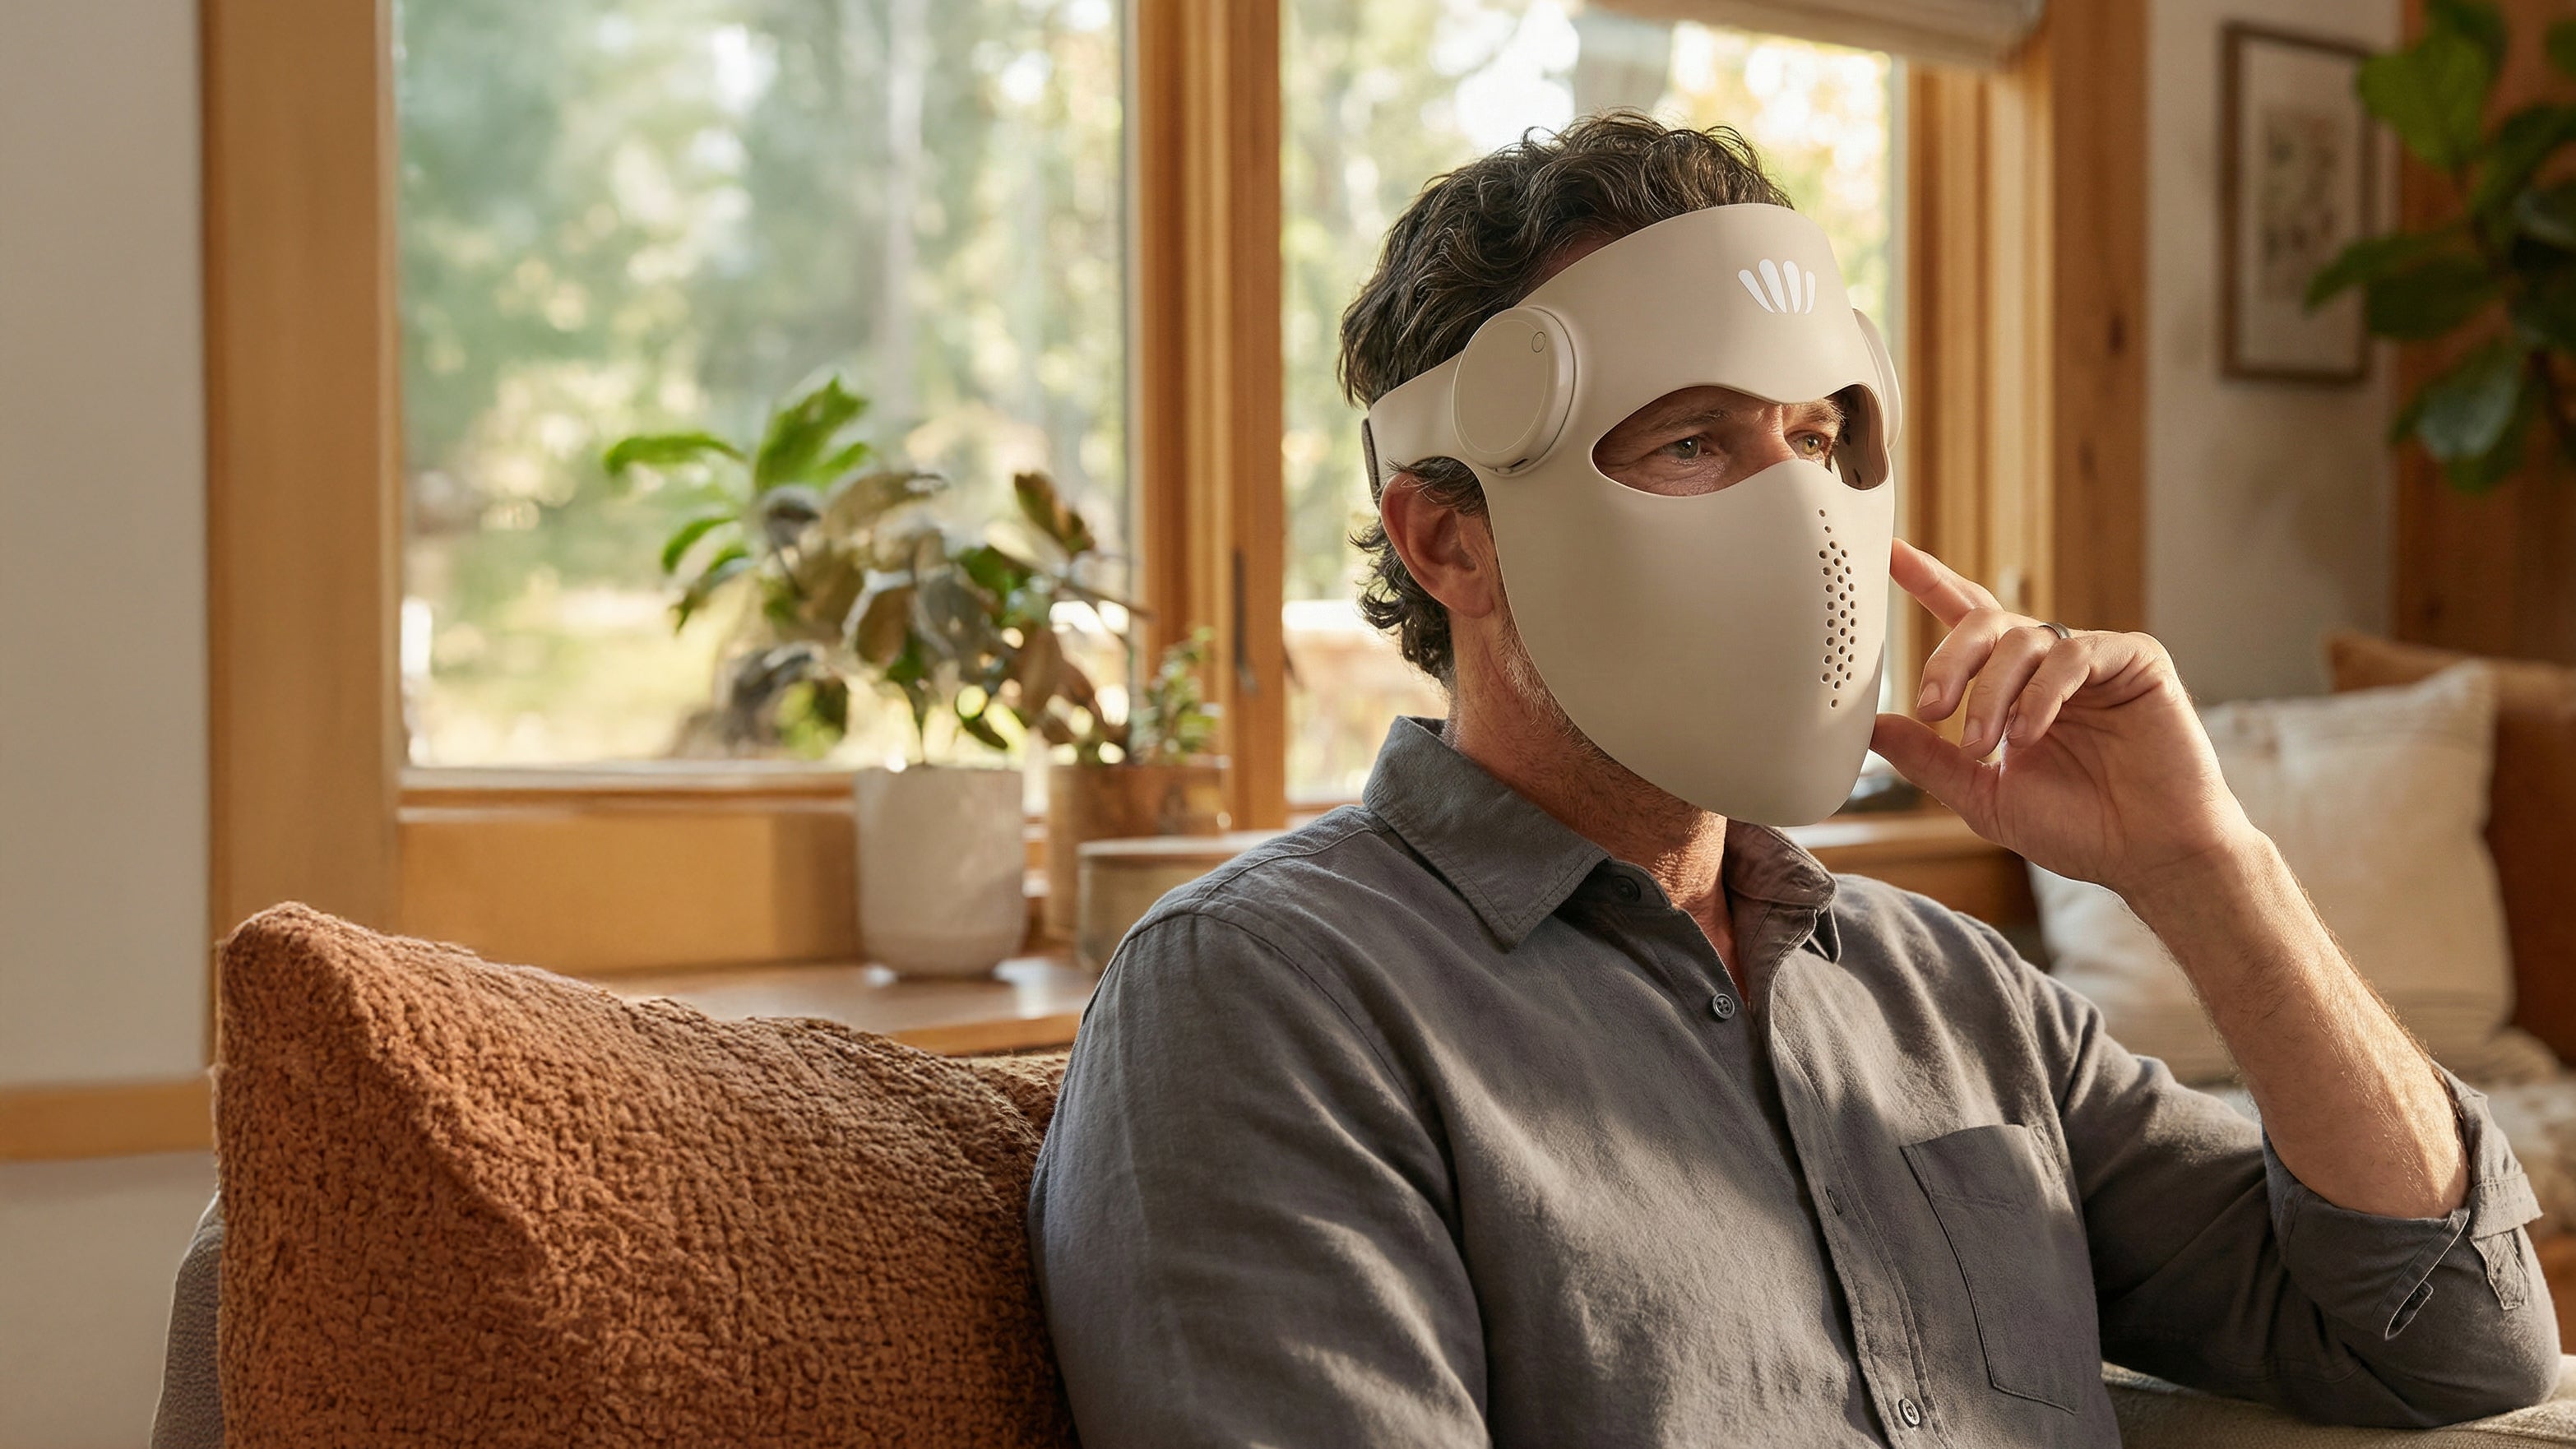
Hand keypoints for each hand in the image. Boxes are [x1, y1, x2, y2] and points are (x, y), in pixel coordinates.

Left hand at [1869, 540, 2256, 895]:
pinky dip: (2042, 693)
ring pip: (2024, 639)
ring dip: (1992, 692)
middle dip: (1949, 661)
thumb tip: (1872, 727)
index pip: (1966, 618)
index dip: (1929, 580)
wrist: (2150, 856)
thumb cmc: (2079, 828)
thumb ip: (1930, 759)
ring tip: (1987, 745)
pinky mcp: (2136, 660)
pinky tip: (2031, 734)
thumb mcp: (1984, 795)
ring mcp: (2094, 657)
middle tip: (1932, 708)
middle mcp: (2050, 663)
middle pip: (1984, 623)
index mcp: (2014, 685)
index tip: (1889, 553)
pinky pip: (2075, 654)